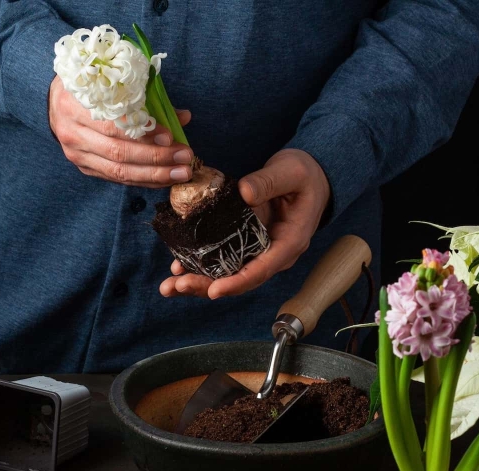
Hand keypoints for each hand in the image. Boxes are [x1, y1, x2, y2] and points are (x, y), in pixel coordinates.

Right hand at [49, 76, 193, 187]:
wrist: (54, 102)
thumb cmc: (90, 87)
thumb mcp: (113, 82)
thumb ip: (147, 98)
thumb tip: (183, 117)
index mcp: (76, 104)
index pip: (113, 125)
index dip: (143, 134)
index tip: (170, 137)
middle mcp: (73, 132)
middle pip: (118, 152)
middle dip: (156, 158)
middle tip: (184, 158)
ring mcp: (76, 153)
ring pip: (118, 171)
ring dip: (153, 174)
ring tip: (180, 173)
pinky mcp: (83, 166)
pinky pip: (115, 178)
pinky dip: (142, 180)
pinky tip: (163, 179)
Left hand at [159, 148, 329, 298]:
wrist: (309, 176)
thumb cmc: (304, 174)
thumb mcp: (291, 172)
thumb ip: (269, 182)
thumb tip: (244, 194)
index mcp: (289, 242)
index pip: (262, 269)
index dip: (238, 282)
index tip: (214, 290)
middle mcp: (273, 253)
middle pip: (239, 279)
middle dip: (206, 286)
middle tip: (176, 286)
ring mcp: (257, 250)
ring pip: (227, 275)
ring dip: (197, 281)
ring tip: (169, 286)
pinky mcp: (244, 243)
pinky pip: (221, 260)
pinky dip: (199, 265)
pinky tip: (176, 267)